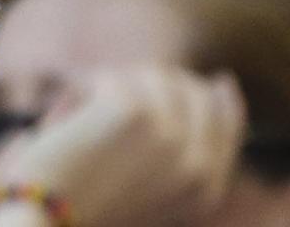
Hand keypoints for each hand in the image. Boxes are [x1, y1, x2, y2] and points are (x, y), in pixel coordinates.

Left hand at [0, 66, 246, 226]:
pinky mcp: (136, 111)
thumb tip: (220, 85)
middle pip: (192, 90)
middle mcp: (197, 165)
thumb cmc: (83, 213)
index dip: (224, 101)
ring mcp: (171, 136)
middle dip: (154, 88)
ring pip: (148, 76)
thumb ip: (180, 149)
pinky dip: (78, 96)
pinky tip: (60, 127)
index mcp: (204, 192)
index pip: (229, 125)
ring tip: (77, 129)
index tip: (220, 80)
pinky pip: (107, 78)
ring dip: (109, 92)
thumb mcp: (146, 190)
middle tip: (116, 96)